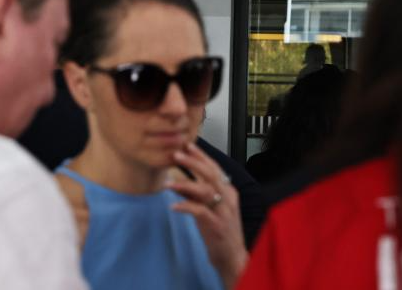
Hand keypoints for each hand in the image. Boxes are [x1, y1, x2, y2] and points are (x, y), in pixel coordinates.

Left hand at [168, 142, 248, 287]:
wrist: (232, 256)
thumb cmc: (220, 230)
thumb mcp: (208, 208)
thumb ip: (196, 195)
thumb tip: (178, 181)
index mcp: (228, 191)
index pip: (214, 168)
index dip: (201, 156)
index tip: (187, 145)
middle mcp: (228, 198)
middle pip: (210, 174)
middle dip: (193, 162)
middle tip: (176, 154)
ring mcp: (223, 211)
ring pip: (205, 191)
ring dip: (186, 184)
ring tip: (169, 183)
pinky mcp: (216, 226)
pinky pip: (200, 212)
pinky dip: (186, 207)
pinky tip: (173, 206)